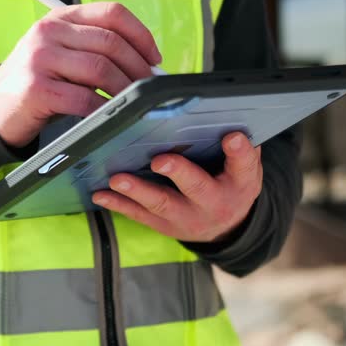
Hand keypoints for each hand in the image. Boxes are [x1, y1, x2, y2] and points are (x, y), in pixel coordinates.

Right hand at [0, 2, 161, 147]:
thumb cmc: (38, 81)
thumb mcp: (60, 52)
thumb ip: (95, 49)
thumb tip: (147, 64)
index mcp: (60, 16)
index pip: (111, 13)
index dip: (141, 35)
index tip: (154, 58)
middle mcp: (49, 32)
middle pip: (111, 43)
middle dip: (139, 67)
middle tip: (150, 87)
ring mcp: (40, 59)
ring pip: (101, 69)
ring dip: (125, 89)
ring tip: (133, 101)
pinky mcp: (37, 89)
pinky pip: (84, 99)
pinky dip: (105, 109)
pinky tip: (111, 114)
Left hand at [92, 132, 262, 242]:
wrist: (225, 228)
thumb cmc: (230, 185)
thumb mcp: (244, 168)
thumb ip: (239, 147)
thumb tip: (227, 116)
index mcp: (240, 184)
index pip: (244, 166)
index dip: (239, 152)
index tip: (233, 137)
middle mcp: (214, 203)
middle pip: (197, 187)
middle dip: (179, 173)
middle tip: (160, 161)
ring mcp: (186, 217)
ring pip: (161, 204)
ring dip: (138, 191)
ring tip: (118, 179)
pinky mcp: (163, 225)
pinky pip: (139, 214)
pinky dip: (118, 204)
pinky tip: (101, 194)